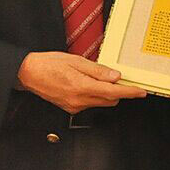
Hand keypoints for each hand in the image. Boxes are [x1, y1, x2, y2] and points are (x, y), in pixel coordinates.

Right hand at [17, 51, 146, 113]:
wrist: (28, 73)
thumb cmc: (49, 64)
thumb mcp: (76, 61)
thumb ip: (97, 71)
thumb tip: (116, 76)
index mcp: (82, 87)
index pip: (113, 92)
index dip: (130, 92)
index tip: (141, 91)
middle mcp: (79, 101)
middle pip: (110, 100)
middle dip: (119, 91)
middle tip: (121, 78)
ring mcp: (74, 106)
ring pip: (101, 102)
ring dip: (107, 93)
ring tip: (100, 77)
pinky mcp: (70, 108)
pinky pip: (90, 103)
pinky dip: (95, 95)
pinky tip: (88, 83)